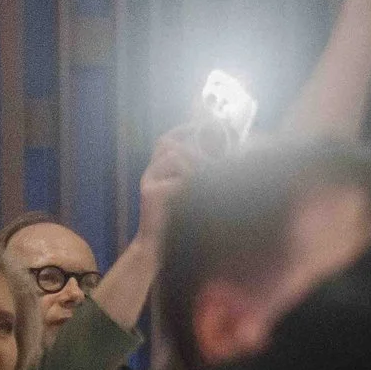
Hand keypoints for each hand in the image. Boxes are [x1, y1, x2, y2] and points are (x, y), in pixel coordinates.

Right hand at [133, 125, 205, 249]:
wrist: (159, 244)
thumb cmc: (178, 219)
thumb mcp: (190, 192)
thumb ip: (198, 175)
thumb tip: (221, 159)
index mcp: (159, 168)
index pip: (166, 140)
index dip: (182, 130)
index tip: (202, 125)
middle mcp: (151, 171)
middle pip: (169, 144)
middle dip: (194, 147)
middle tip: (214, 158)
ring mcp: (149, 180)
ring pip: (175, 157)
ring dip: (196, 165)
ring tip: (207, 182)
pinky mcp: (150, 193)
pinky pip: (177, 179)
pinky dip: (190, 185)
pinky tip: (195, 197)